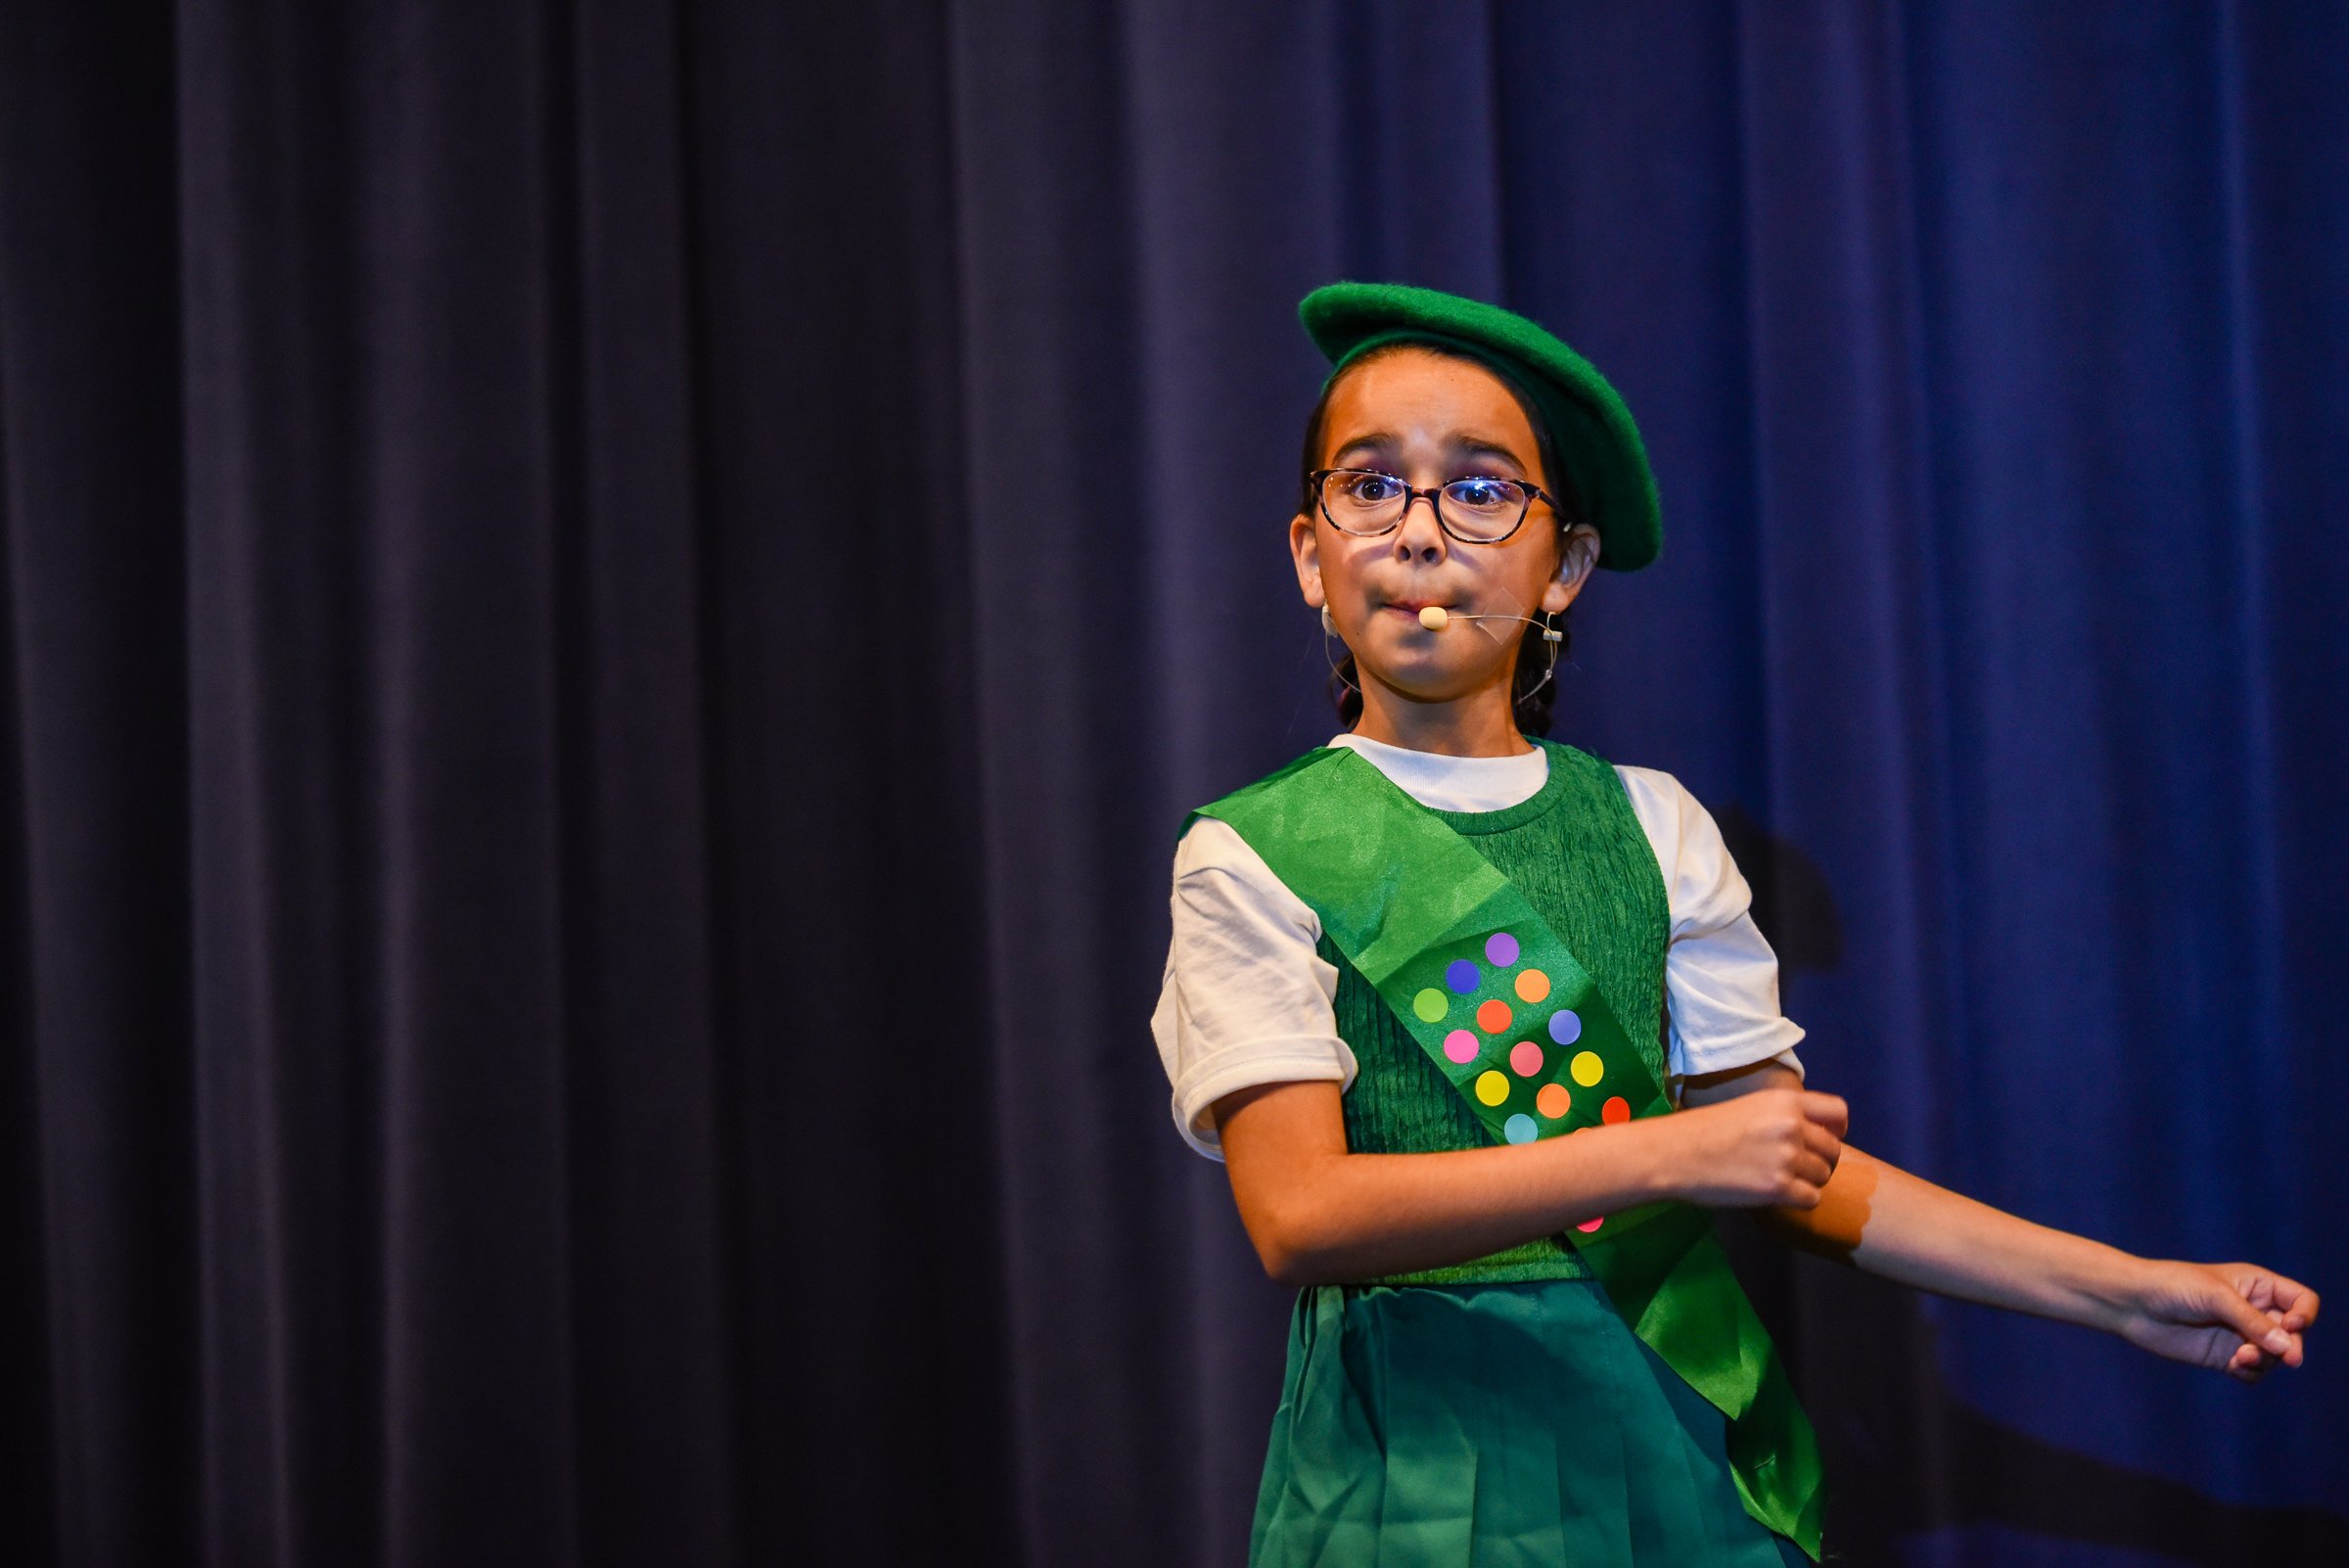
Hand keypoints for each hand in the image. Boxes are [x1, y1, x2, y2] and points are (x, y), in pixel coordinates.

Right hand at [1651, 1088, 1848, 1208]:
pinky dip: (1798, 1200)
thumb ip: (1783, 1117)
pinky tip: (1776, 1195)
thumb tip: (1813, 1136)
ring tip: (1779, 1180)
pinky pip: (1812, 1199)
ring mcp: (1787, 1158)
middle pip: (1833, 1150)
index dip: (1837, 1129)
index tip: (1826, 1139)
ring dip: (1807, 1182)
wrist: (1674, 1153)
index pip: (1838, 1111)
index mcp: (1784, 1101)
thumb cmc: (1703, 1130)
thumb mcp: (1749, 1107)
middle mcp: (1792, 1126)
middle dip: (1820, 1161)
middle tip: (1795, 1168)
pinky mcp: (1778, 1188)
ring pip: (1823, 1176)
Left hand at [2114, 1260, 2319, 1381]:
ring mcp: (2240, 1334)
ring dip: (2267, 1360)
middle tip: (2281, 1357)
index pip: (2301, 1301)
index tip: (2291, 1325)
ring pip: (2275, 1356)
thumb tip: (2289, 1348)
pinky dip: (2250, 1372)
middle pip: (2293, 1334)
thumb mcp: (2216, 1297)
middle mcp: (2254, 1310)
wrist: (2132, 1304)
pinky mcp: (2224, 1356)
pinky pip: (2253, 1371)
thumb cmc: (2173, 1286)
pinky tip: (2233, 1366)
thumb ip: (2252, 1322)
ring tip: (2241, 1357)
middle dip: (2289, 1346)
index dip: (2305, 1316)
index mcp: (2258, 1285)